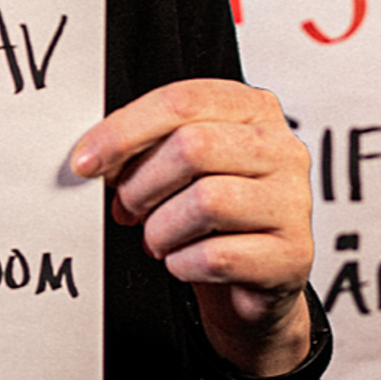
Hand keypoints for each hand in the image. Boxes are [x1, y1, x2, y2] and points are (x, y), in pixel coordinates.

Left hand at [72, 79, 314, 379]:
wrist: (251, 279)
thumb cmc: (206, 210)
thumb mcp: (175, 163)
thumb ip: (142, 146)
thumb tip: (91, 156)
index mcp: (251, 108)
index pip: (180, 101)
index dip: (122, 130)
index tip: (85, 161)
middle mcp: (282, 148)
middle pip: (192, 147)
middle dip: (141, 182)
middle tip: (125, 205)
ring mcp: (295, 203)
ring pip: (207, 201)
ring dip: (161, 227)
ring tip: (155, 237)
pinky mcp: (295, 256)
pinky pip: (219, 256)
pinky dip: (182, 262)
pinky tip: (181, 261)